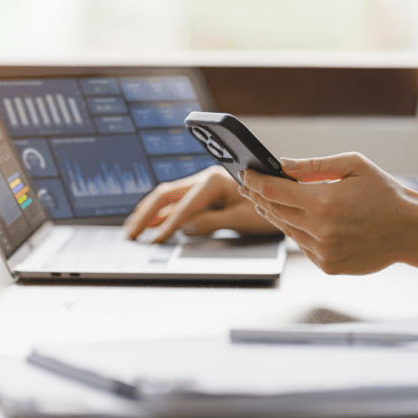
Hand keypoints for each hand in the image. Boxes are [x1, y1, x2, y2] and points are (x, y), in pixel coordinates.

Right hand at [124, 166, 278, 242]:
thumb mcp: (243, 219)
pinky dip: (161, 212)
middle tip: (132, 234)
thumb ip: (212, 222)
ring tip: (133, 228)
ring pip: (168, 195)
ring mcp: (203, 183)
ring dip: (149, 211)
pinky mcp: (204, 191)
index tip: (156, 240)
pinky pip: (176, 200)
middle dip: (147, 215)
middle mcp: (206, 177)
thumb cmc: (270, 206)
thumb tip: (184, 227)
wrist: (285, 195)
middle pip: (167, 194)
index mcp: (216, 181)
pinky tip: (150, 222)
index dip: (169, 224)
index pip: (185, 205)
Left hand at [239, 153, 417, 285]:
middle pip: (275, 211)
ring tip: (266, 200)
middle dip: (258, 196)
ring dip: (274, 214)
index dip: (255, 181)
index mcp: (324, 202)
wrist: (411, 231)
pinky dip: (297, 231)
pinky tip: (295, 219)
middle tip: (248, 185)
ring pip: (286, 229)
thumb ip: (313, 165)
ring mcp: (323, 251)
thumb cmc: (385, 194)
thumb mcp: (353, 166)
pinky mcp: (328, 266)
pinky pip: (302, 245)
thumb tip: (281, 164)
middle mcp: (320, 229)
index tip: (246, 173)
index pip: (274, 191)